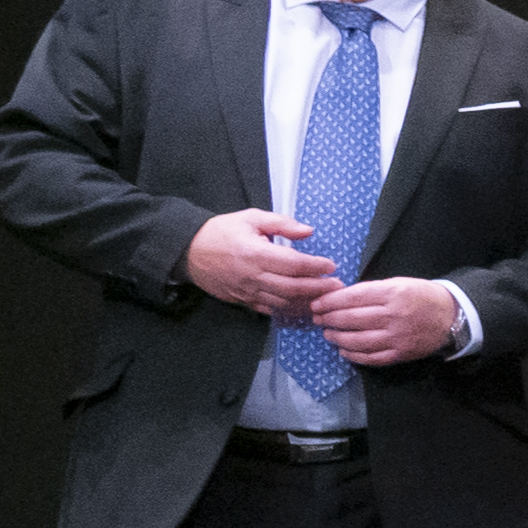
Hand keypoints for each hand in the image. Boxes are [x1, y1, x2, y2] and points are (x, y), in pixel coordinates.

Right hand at [181, 205, 338, 321]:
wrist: (188, 251)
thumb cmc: (221, 232)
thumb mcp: (250, 218)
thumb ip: (281, 223)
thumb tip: (308, 231)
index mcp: (255, 253)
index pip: (294, 264)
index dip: (316, 266)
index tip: (331, 265)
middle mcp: (252, 275)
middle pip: (293, 287)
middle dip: (319, 288)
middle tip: (338, 285)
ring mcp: (247, 291)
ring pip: (283, 302)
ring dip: (307, 302)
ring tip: (327, 298)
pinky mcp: (242, 301)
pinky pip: (270, 310)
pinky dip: (289, 310)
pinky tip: (304, 307)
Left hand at [318, 276, 477, 368]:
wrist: (452, 316)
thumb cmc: (422, 296)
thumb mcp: (399, 283)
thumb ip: (372, 291)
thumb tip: (340, 298)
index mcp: (392, 294)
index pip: (352, 297)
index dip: (330, 302)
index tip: (316, 304)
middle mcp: (393, 316)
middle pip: (350, 319)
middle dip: (329, 319)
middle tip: (318, 319)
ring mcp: (397, 337)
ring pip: (357, 340)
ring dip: (337, 338)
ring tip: (328, 334)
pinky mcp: (401, 353)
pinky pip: (371, 357)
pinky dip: (353, 355)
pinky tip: (344, 351)